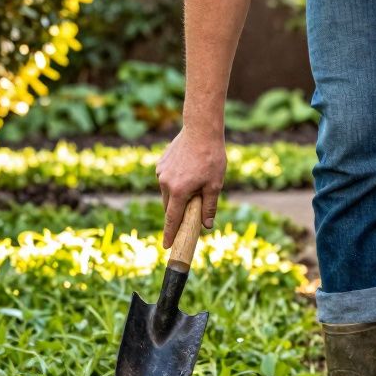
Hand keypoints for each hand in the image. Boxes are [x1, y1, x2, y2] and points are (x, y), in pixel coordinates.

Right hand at [156, 126, 226, 246]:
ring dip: (177, 197)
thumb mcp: (215, 184)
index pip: (172, 219)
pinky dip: (175, 184)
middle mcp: (166, 183)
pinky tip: (187, 173)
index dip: (170, 234)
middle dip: (177, 213)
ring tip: (194, 185)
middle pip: (169, 207)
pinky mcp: (161, 164)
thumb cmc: (211, 157)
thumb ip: (209, 206)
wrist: (201, 129)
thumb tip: (206, 225)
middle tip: (190, 212)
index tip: (166, 246)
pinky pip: (166, 180)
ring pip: (167, 194)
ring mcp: (161, 172)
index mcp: (179, 191)